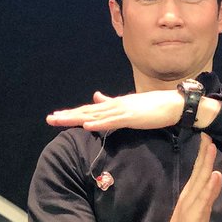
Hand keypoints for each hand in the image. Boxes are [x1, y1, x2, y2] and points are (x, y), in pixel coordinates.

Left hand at [47, 90, 182, 131]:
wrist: (171, 104)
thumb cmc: (151, 106)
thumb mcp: (127, 104)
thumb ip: (111, 102)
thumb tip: (96, 96)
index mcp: (112, 105)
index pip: (88, 110)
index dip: (72, 113)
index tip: (56, 117)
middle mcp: (113, 106)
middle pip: (86, 112)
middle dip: (68, 116)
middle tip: (50, 119)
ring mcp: (121, 111)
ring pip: (95, 115)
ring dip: (77, 118)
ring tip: (61, 121)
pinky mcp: (130, 117)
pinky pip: (112, 121)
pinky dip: (99, 123)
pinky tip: (87, 126)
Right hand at [145, 134, 221, 221]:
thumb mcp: (203, 208)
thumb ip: (210, 193)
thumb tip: (217, 174)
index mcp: (192, 191)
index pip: (200, 169)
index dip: (205, 154)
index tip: (209, 137)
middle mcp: (191, 193)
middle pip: (199, 170)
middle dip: (205, 153)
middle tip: (209, 134)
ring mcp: (191, 203)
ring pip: (200, 180)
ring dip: (206, 164)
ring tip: (211, 148)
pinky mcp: (193, 214)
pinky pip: (202, 199)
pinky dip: (209, 187)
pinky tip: (214, 176)